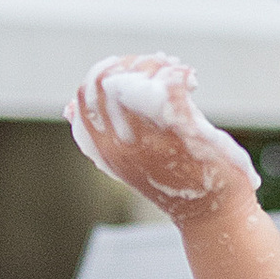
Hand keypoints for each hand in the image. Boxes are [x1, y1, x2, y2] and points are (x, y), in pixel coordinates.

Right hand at [67, 52, 259, 218]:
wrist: (211, 215)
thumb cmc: (171, 181)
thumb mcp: (125, 160)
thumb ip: (100, 133)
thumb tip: (67, 107)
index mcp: (105, 149)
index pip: (86, 94)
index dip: (106, 71)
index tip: (133, 69)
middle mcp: (122, 145)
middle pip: (109, 83)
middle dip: (132, 63)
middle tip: (159, 64)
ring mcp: (152, 140)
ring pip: (138, 81)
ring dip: (157, 65)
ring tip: (175, 69)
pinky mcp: (184, 135)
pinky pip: (172, 88)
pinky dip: (181, 74)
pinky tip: (191, 80)